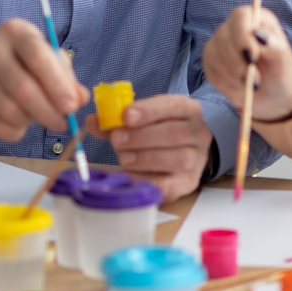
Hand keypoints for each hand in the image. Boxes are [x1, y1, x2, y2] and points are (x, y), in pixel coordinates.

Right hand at [0, 19, 88, 143]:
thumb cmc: (25, 63)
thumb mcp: (49, 62)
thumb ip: (67, 79)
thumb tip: (80, 98)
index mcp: (17, 31)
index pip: (38, 56)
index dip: (57, 85)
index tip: (71, 106)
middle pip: (23, 88)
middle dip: (48, 112)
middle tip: (63, 124)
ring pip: (9, 110)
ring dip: (31, 121)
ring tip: (40, 118)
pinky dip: (15, 131)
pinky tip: (21, 124)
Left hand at [86, 94, 213, 202]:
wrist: (184, 150)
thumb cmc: (160, 131)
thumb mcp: (143, 119)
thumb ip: (117, 120)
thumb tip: (94, 122)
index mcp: (188, 110)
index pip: (172, 106)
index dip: (149, 111)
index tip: (125, 115)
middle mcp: (198, 133)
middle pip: (175, 133)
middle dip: (142, 137)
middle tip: (116, 139)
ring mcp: (197, 159)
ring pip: (178, 159)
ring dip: (146, 158)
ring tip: (123, 158)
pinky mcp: (189, 182)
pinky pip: (172, 184)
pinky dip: (149, 181)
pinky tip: (131, 175)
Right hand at [202, 6, 291, 122]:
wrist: (272, 95)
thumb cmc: (281, 74)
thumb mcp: (283, 62)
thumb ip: (274, 46)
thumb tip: (258, 35)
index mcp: (256, 19)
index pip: (240, 16)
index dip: (243, 35)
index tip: (253, 57)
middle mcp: (235, 27)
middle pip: (223, 35)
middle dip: (237, 61)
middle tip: (255, 81)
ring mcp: (220, 43)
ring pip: (213, 53)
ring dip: (232, 74)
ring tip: (251, 85)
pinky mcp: (211, 60)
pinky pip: (210, 69)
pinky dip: (225, 82)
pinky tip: (240, 86)